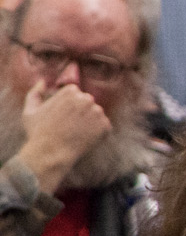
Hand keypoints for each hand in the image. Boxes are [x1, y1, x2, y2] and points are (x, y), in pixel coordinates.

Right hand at [18, 76, 109, 191]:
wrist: (50, 153)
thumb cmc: (38, 132)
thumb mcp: (30, 110)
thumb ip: (35, 93)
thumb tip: (43, 81)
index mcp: (70, 91)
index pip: (76, 93)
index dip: (69, 105)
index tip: (62, 115)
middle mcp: (86, 99)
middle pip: (87, 102)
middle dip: (80, 112)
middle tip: (68, 125)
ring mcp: (97, 112)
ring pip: (96, 114)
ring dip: (89, 122)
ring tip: (75, 132)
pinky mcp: (105, 126)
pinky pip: (103, 126)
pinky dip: (97, 132)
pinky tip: (83, 138)